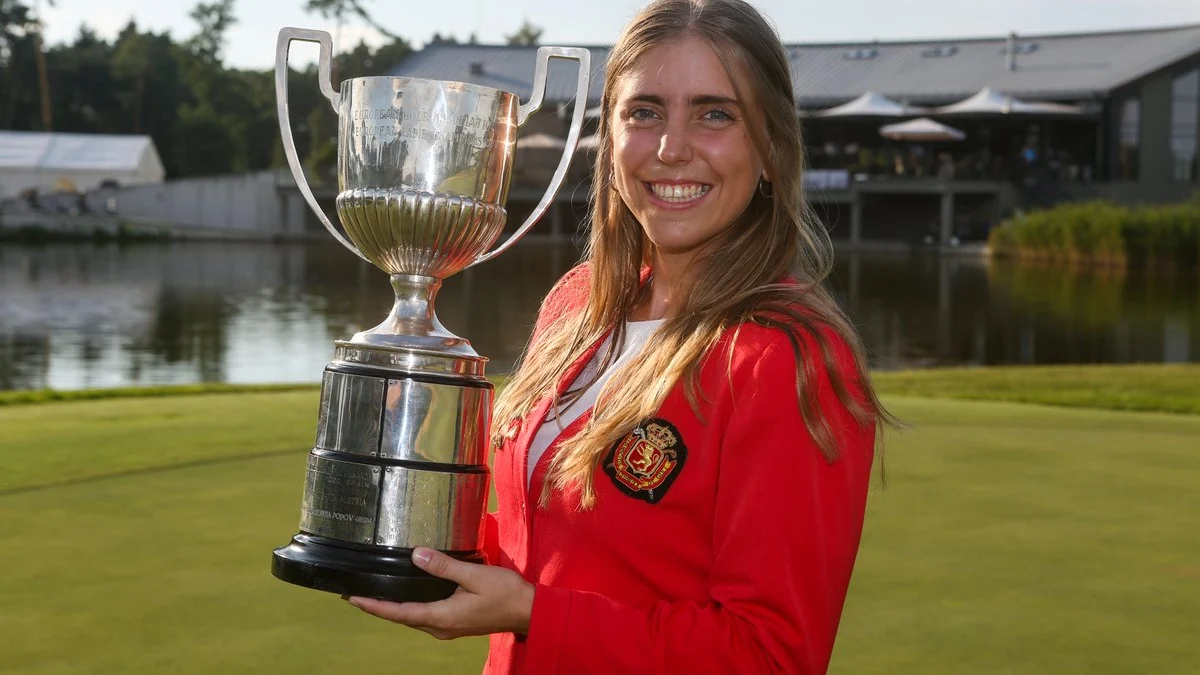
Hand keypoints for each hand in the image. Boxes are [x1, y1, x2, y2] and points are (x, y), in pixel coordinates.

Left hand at [346, 547, 534, 639]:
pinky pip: (425, 616)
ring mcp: (448, 627)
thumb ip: (444, 567)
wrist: (529, 611)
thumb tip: (417, 555)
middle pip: (402, 617)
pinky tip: (407, 596)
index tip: (354, 598)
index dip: (375, 606)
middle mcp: (441, 626)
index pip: (399, 612)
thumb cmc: (506, 594)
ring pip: (413, 618)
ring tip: (375, 594)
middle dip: (378, 606)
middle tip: (356, 594)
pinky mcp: (455, 622)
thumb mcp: (475, 576)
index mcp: (442, 616)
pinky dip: (410, 607)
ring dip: (393, 608)